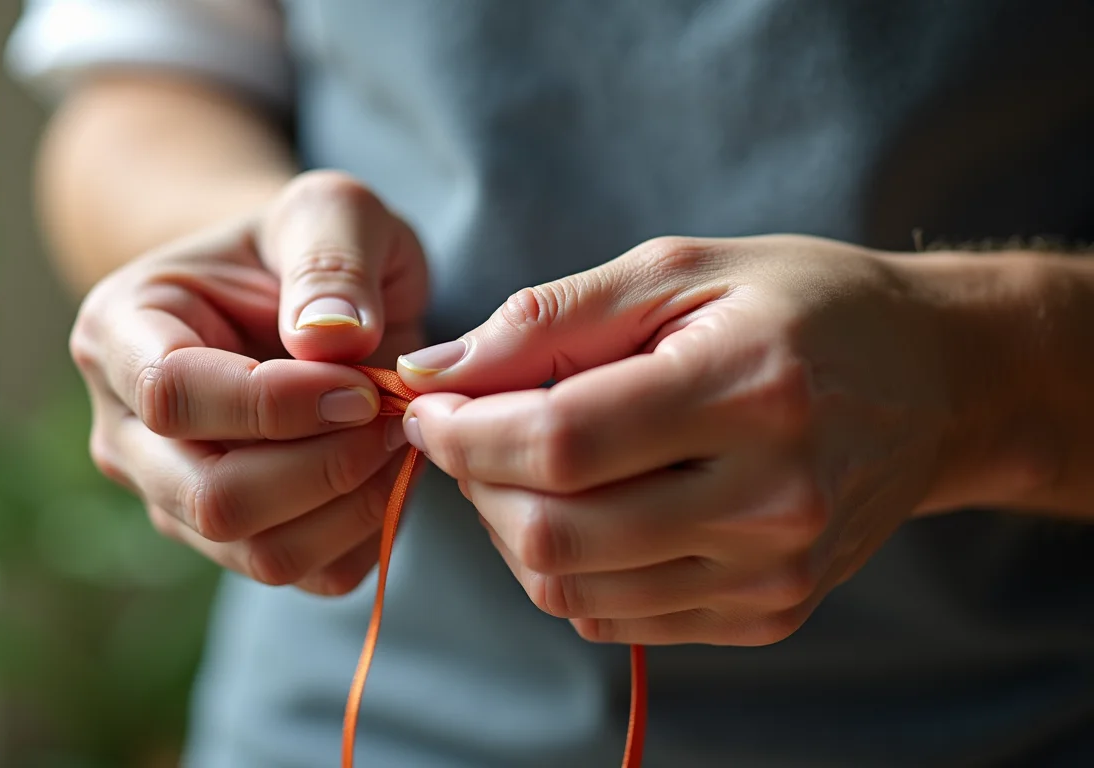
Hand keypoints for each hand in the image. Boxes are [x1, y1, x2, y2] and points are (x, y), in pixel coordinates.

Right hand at [71, 171, 427, 594]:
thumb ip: (331, 258)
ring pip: (259, 551)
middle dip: (323, 464)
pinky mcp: (236, 542)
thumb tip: (328, 342)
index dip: (276, 403)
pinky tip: (385, 467)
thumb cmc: (312, 248)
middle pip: (209, 496)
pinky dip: (367, 530)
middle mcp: (127, 430)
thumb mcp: (332, 211)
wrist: (314, 300)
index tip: (363, 382)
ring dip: (353, 502)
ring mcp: (174, 497)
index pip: (170, 397)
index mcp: (119, 333)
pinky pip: (308, 574)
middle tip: (393, 413)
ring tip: (396, 435)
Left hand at [397, 235, 963, 644]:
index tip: (429, 405)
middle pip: (558, 531)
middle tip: (467, 433)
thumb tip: (432, 371)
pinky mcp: (771, 612)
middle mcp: (772, 499)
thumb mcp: (681, 271)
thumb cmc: (800, 308)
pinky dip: (568, 568)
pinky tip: (582, 506)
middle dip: (476, 484)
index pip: (562, 441)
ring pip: (574, 589)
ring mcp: (775, 571)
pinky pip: (617, 619)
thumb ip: (551, 319)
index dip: (468, 432)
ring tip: (521, 466)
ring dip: (511, 530)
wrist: (933, 384)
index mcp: (750, 389)